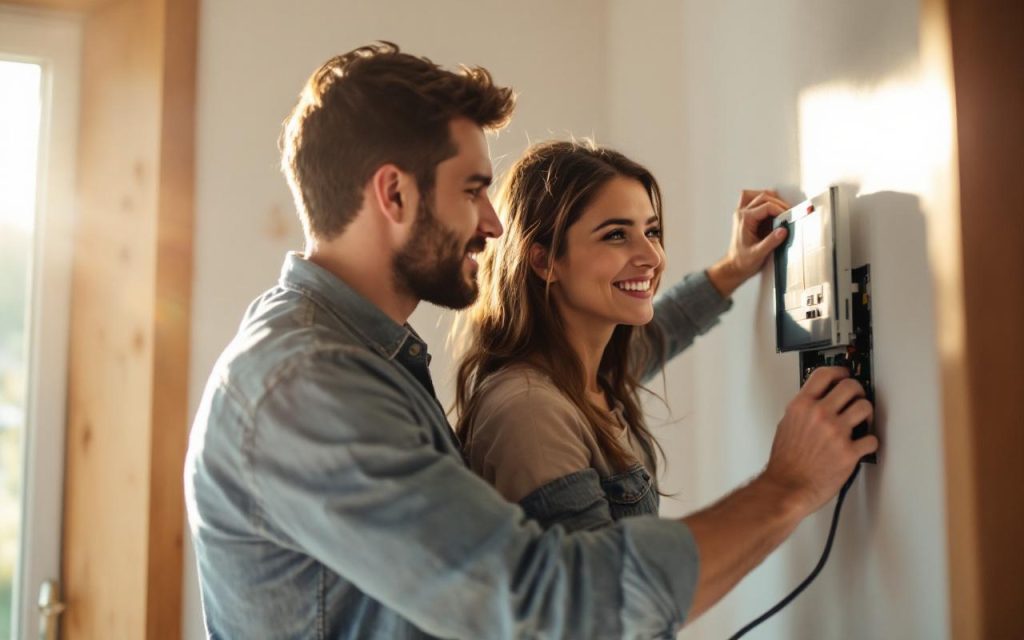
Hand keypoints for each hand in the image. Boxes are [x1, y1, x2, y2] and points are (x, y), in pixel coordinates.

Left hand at [707, 189, 790, 296]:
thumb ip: (771, 242)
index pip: (766, 206)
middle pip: (763, 197)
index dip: (780, 209)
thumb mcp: (758, 254)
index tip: (789, 216)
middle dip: (779, 203)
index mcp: (744, 219)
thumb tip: (782, 231)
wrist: (735, 266)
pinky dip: (766, 202)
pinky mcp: (747, 217)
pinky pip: (755, 201)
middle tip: (789, 212)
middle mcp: (742, 213)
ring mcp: (743, 214)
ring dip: (770, 198)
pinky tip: (773, 210)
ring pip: (756, 195)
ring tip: (781, 207)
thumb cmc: (742, 261)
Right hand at [762, 367, 877, 516]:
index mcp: (802, 406)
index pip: (825, 374)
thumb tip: (817, 401)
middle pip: (850, 386)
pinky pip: (871, 439)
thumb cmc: (785, 462)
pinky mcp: (849, 452)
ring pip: (865, 407)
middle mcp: (820, 415)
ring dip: (866, 413)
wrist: (787, 487)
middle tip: (856, 398)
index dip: (839, 371)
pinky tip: (862, 444)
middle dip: (857, 391)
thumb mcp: (786, 425)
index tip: (844, 374)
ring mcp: (836, 433)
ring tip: (862, 420)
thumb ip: (803, 410)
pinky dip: (869, 442)